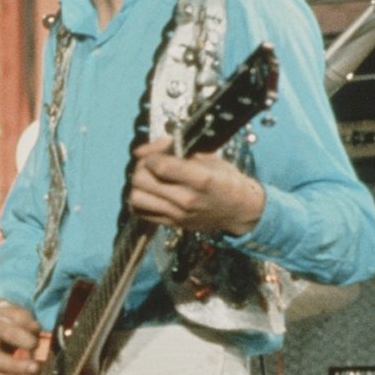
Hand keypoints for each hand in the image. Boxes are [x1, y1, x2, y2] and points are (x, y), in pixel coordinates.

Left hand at [128, 136, 264, 235]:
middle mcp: (186, 199)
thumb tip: (142, 150)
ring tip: (148, 179)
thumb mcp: (208, 157)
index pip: (159, 166)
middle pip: (141, 181)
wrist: (239, 210)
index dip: (151, 156)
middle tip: (150, 165)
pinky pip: (139, 212)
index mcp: (200, 179)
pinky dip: (139, 200)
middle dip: (141, 167)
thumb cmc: (225, 179)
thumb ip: (175, 150)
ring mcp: (177, 214)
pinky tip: (149, 193)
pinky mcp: (171, 224)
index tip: (156, 154)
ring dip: (137, 186)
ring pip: (135, 198)